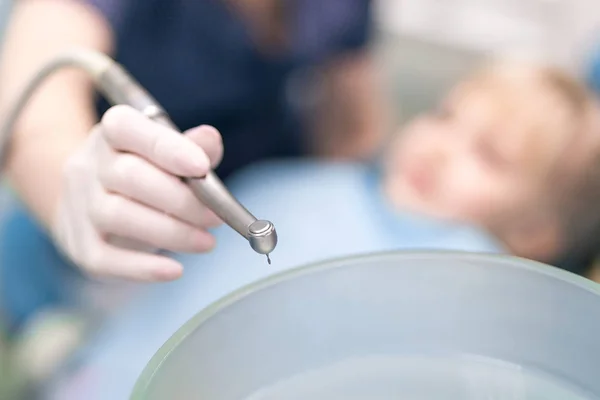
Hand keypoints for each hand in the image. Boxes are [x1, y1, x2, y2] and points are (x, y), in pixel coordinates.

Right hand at [53, 105, 223, 281]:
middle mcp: (88, 164)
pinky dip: (142, 267)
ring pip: (120, 216)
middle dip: (181, 200)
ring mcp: (79, 205)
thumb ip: (192, 147)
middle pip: (130, 177)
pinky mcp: (79, 244)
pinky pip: (105, 259)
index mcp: (112, 132)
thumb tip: (210, 140)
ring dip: (171, 233)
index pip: (128, 129)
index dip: (166, 147)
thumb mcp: (168, 153)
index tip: (202, 167)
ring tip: (207, 242)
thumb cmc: (144, 173)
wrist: (91, 205)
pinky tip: (174, 270)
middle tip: (216, 217)